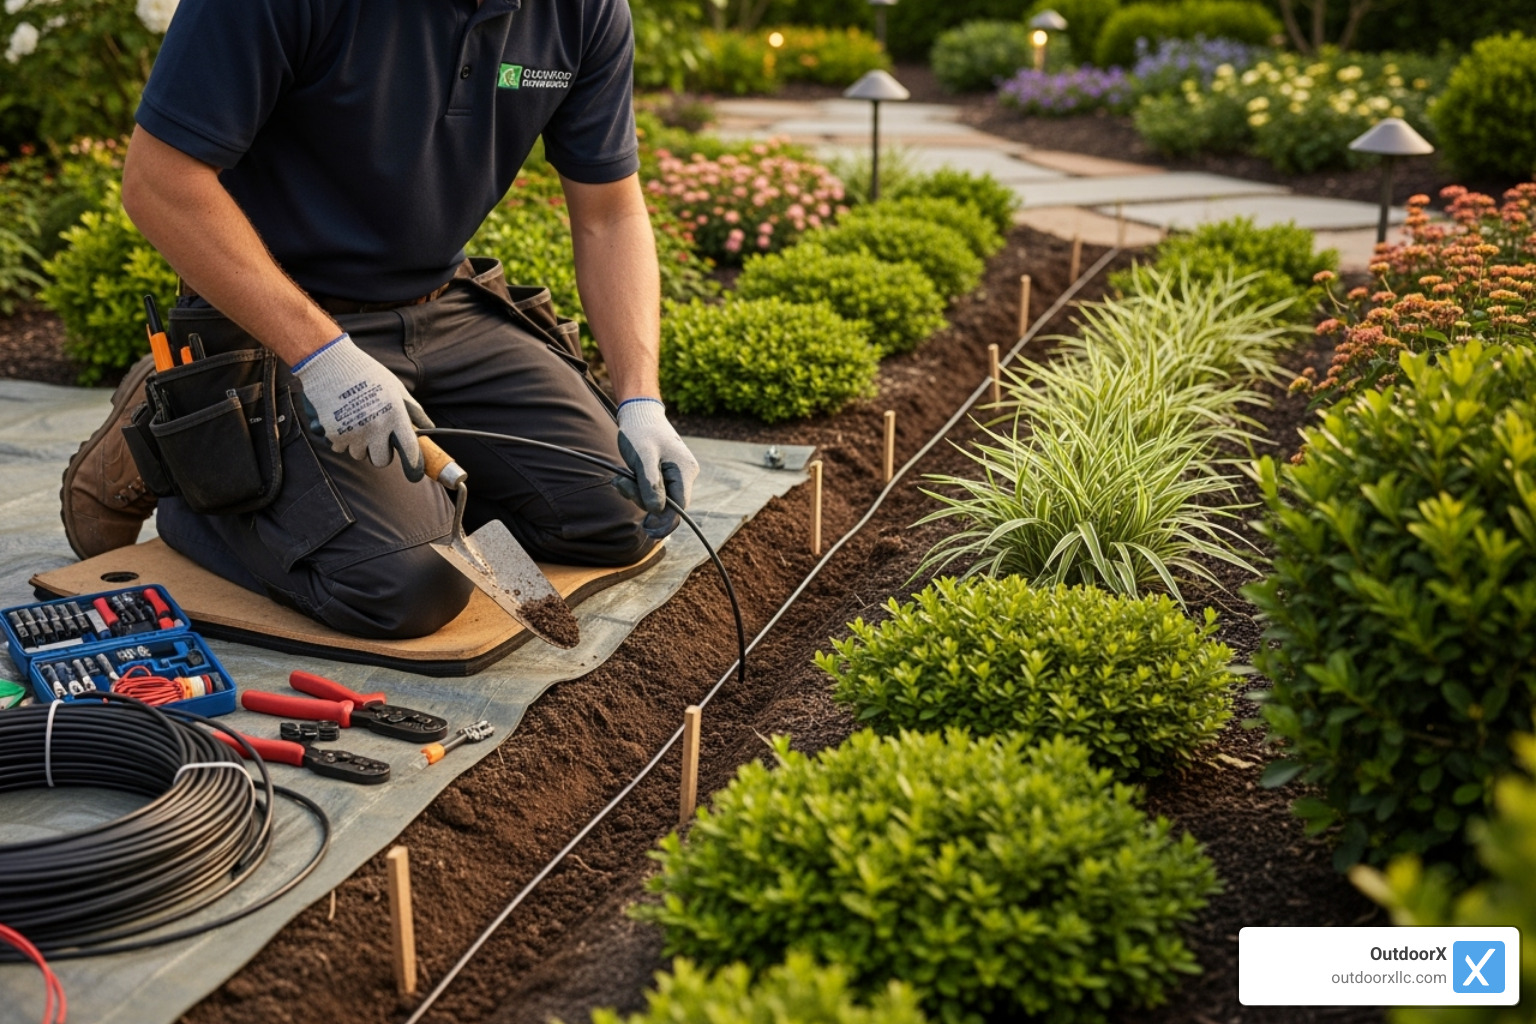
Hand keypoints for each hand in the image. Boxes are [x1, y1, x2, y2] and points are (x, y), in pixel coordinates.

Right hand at [292, 333, 431, 481]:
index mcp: (395, 415)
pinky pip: (340, 448)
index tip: (415, 474)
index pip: (410, 450)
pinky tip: (341, 420)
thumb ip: (413, 410)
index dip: (414, 466)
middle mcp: (377, 427)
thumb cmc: (366, 373)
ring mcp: (355, 432)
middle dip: (380, 453)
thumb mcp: (395, 387)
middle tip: (375, 437)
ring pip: (360, 455)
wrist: (330, 363)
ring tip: (356, 421)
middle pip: (382, 461)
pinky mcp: (335, 434)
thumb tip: (429, 428)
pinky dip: (341, 439)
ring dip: (359, 445)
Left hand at [614, 398, 698, 539]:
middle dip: (643, 500)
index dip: (665, 522)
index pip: (680, 507)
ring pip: (658, 498)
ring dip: (636, 493)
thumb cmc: (641, 432)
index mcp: (685, 470)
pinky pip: (653, 490)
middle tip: (622, 486)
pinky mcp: (665, 474)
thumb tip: (656, 511)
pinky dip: (637, 488)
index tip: (648, 531)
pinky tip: (624, 478)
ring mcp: (675, 474)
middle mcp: (684, 474)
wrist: (639, 413)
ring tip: (620, 479)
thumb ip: (650, 485)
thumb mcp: (643, 458)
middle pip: (668, 504)